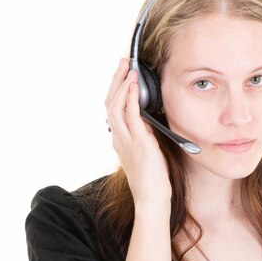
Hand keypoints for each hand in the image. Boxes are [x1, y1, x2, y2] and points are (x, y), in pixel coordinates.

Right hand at [105, 58, 171, 206]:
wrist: (152, 198)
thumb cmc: (152, 178)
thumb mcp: (147, 150)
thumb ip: (144, 135)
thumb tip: (148, 120)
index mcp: (120, 139)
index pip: (112, 108)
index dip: (116, 89)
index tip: (123, 74)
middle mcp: (118, 137)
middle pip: (109, 102)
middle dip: (116, 80)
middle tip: (122, 62)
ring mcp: (126, 139)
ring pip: (115, 105)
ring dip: (121, 84)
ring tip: (128, 68)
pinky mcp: (138, 142)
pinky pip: (130, 115)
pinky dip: (130, 98)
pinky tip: (134, 86)